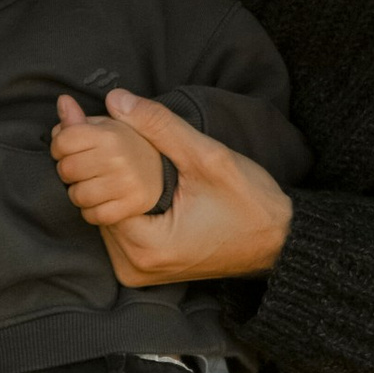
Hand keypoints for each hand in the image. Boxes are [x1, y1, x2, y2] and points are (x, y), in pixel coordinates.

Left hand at [50, 94, 170, 227]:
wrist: (166, 169)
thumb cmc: (129, 146)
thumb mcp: (108, 125)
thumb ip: (81, 118)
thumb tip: (62, 101)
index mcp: (110, 135)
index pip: (62, 141)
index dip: (60, 145)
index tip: (70, 148)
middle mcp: (118, 159)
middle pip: (66, 169)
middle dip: (68, 169)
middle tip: (83, 167)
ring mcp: (126, 185)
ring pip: (77, 196)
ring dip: (79, 192)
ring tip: (93, 183)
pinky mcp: (131, 207)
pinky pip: (93, 215)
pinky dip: (92, 211)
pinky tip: (102, 198)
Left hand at [79, 88, 296, 289]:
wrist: (280, 241)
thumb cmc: (251, 203)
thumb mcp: (208, 157)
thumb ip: (160, 127)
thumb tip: (115, 100)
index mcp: (145, 247)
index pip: (94, 193)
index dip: (93, 155)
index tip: (95, 125)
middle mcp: (135, 267)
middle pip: (94, 207)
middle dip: (98, 169)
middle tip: (108, 132)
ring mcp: (139, 272)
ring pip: (105, 217)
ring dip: (109, 185)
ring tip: (122, 152)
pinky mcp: (146, 270)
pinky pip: (120, 230)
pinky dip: (123, 203)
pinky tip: (136, 179)